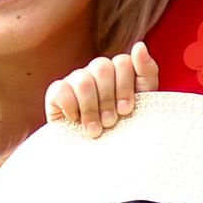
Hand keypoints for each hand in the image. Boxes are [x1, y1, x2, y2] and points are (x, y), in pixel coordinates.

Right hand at [45, 43, 160, 136]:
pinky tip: (75, 120)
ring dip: (91, 109)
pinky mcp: (56, 93)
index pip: (122, 62)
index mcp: (118, 70)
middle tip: (111, 123)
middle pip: (102, 67)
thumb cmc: (126, 128)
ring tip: (95, 130)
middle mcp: (96, 71)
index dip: (125, 88)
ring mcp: (75, 79)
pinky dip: (71, 107)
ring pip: (83, 80)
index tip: (127, 111)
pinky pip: (61, 89)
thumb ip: (146, 72)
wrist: (103, 156)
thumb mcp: (145, 101)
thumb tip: (139, 45)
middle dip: (108, 100)